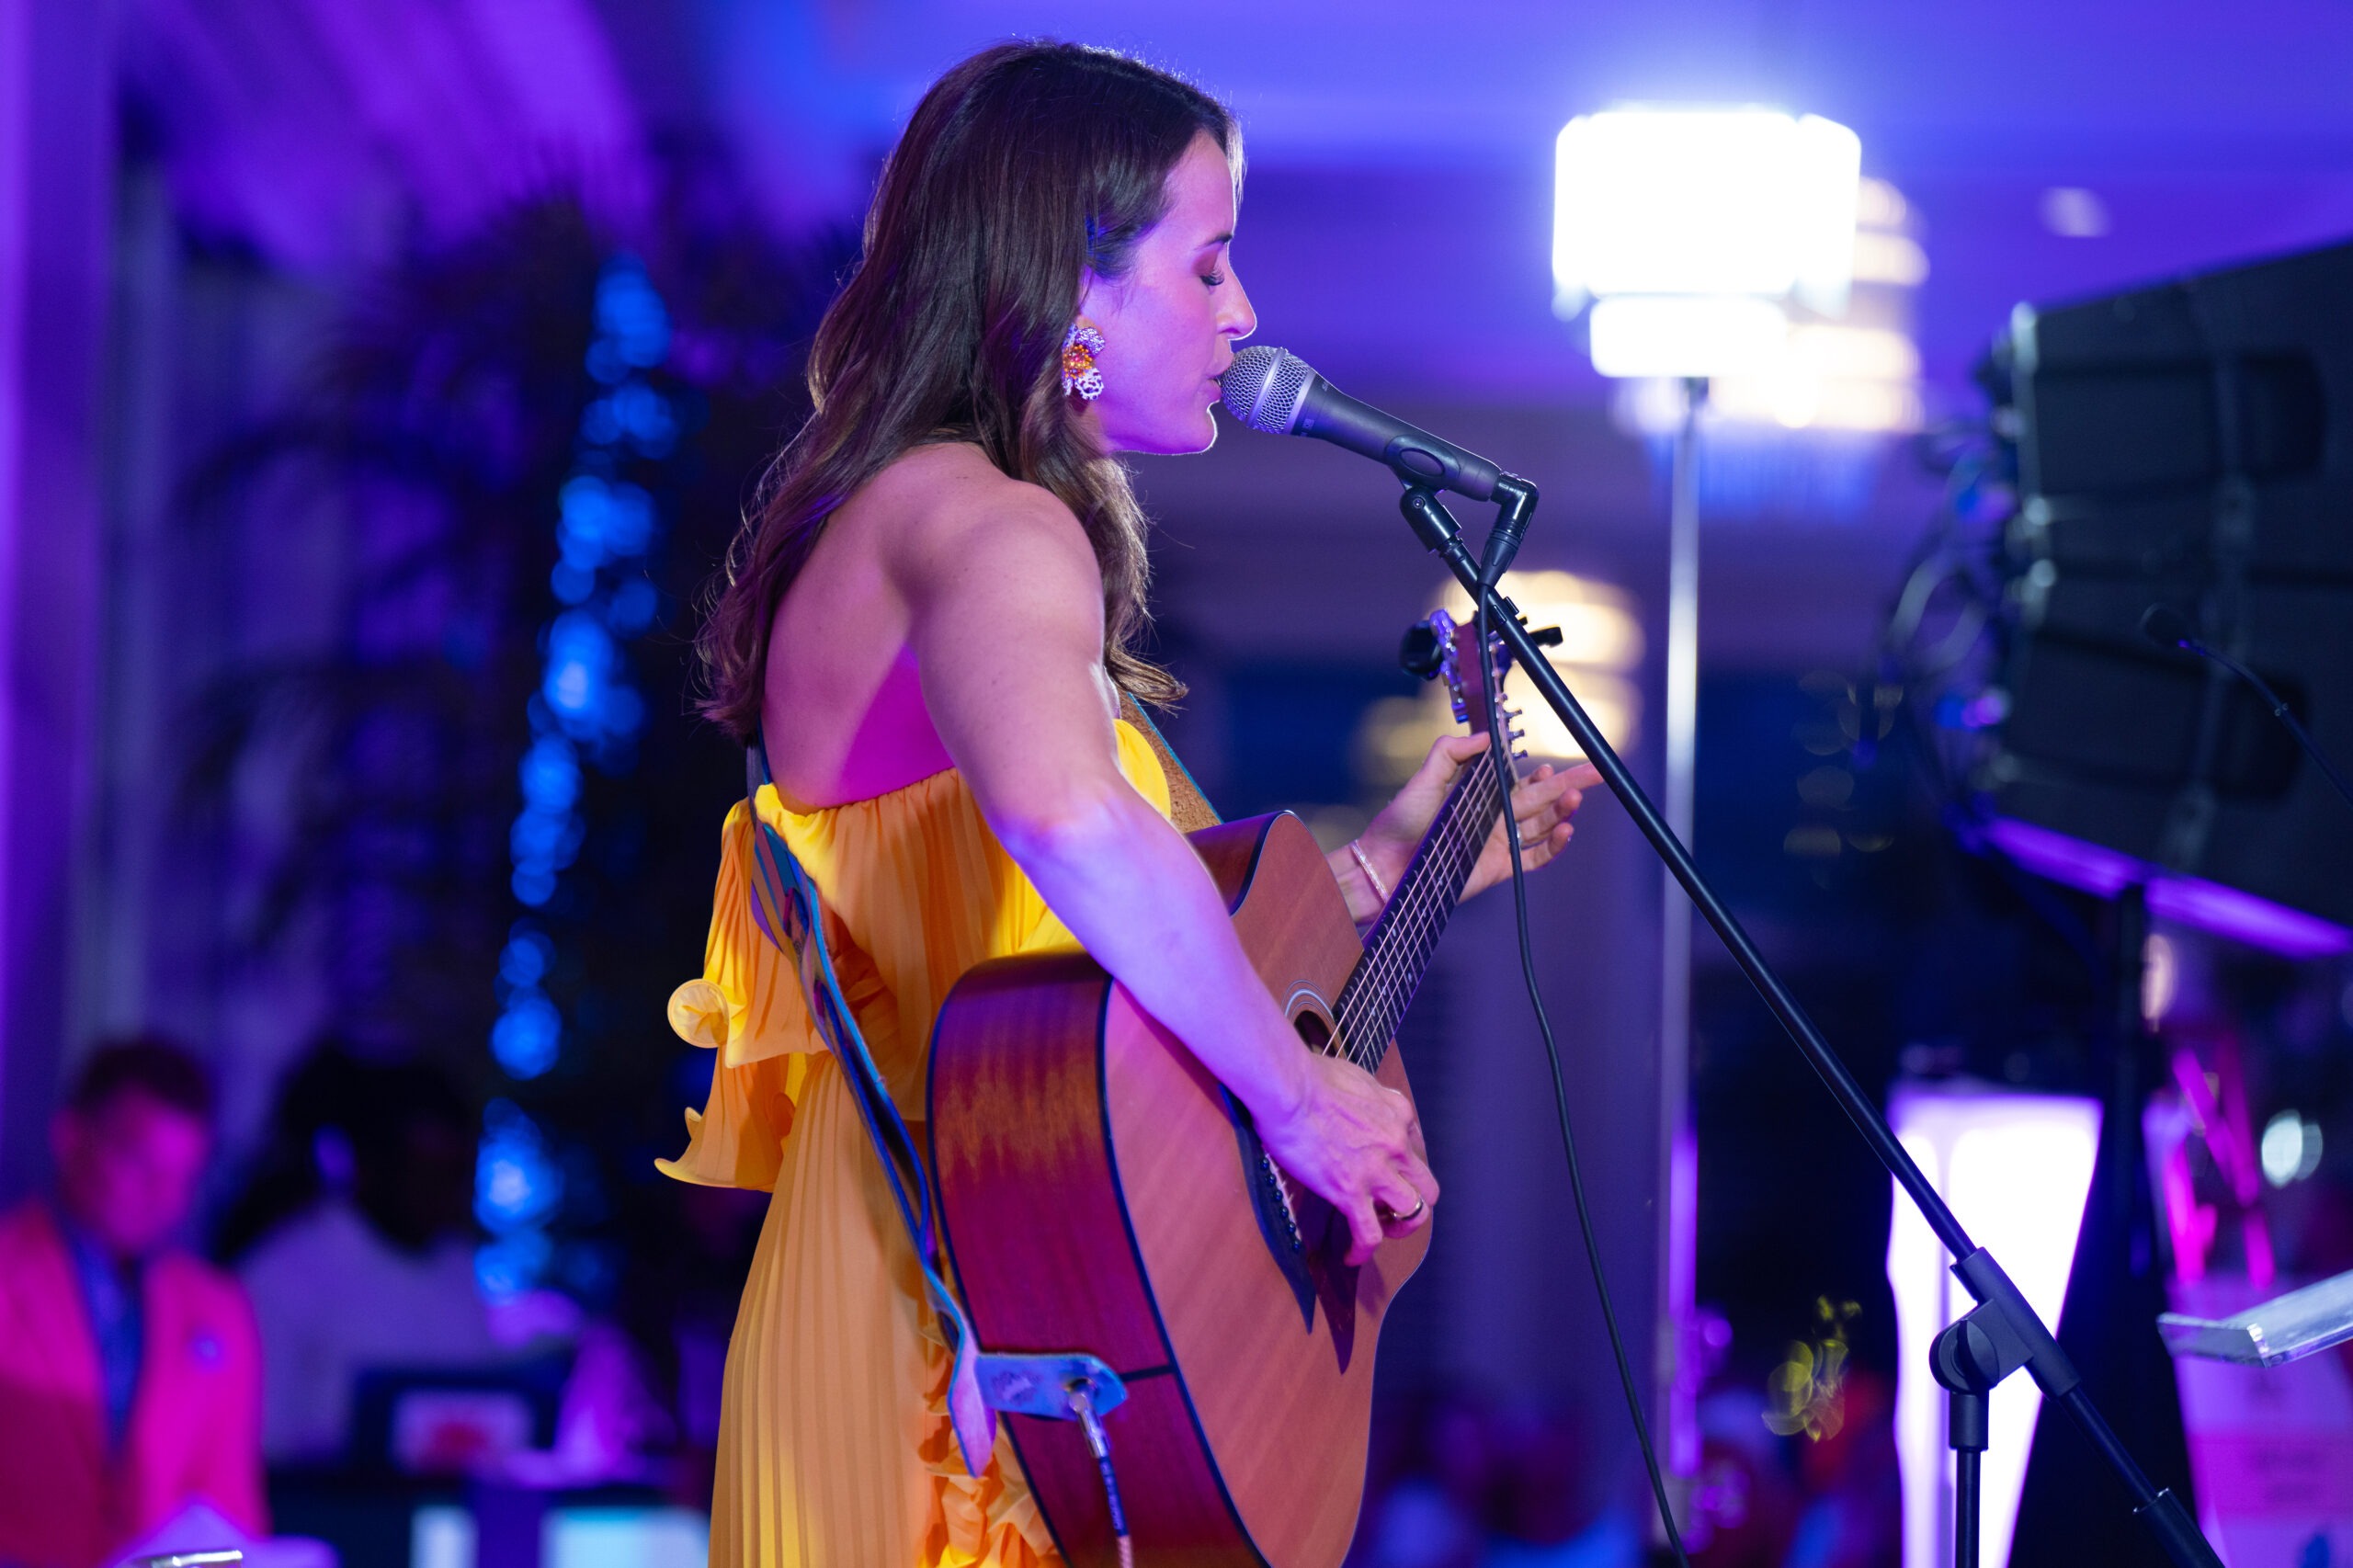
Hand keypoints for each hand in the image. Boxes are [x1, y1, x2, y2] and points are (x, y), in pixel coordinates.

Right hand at [1250, 1050, 1435, 1265]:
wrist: (1289, 1087)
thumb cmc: (1310, 1075)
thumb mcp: (1357, 1076)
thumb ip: (1371, 1094)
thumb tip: (1365, 1102)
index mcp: (1398, 1114)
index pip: (1416, 1148)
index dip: (1403, 1166)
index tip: (1386, 1172)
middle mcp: (1396, 1144)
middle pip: (1427, 1186)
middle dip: (1414, 1200)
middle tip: (1390, 1207)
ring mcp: (1376, 1170)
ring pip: (1413, 1212)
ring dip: (1401, 1227)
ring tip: (1380, 1231)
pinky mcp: (1350, 1191)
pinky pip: (1369, 1234)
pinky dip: (1363, 1251)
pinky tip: (1351, 1256)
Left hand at [1339, 735, 1601, 917]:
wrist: (1386, 863)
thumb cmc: (1400, 822)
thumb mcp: (1425, 778)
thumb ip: (1453, 752)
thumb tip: (1486, 736)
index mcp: (1480, 796)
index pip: (1520, 783)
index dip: (1541, 775)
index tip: (1553, 767)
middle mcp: (1493, 819)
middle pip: (1540, 800)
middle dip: (1568, 785)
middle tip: (1596, 773)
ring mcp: (1498, 844)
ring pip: (1541, 826)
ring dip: (1562, 812)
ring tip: (1576, 798)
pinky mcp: (1499, 868)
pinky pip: (1534, 857)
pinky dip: (1553, 845)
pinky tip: (1566, 829)